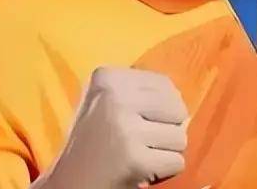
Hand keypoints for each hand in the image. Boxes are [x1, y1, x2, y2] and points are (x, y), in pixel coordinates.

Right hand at [33, 67, 188, 188]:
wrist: (71, 181)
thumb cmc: (94, 140)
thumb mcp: (108, 102)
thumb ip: (143, 93)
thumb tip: (185, 108)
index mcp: (107, 77)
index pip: (165, 84)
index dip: (161, 108)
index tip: (136, 121)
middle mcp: (115, 97)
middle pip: (177, 110)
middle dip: (166, 130)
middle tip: (138, 142)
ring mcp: (125, 128)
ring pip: (180, 137)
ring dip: (164, 152)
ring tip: (137, 154)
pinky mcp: (134, 159)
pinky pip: (176, 162)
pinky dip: (163, 172)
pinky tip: (140, 169)